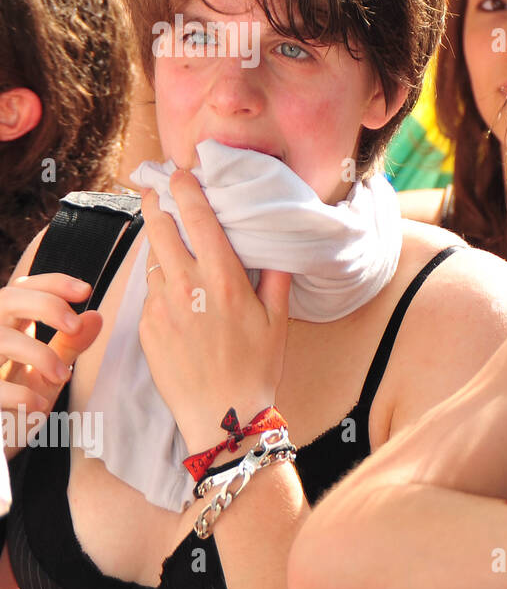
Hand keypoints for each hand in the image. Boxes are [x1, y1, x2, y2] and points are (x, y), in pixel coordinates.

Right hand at [1, 274, 101, 448]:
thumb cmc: (18, 403)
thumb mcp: (49, 374)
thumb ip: (70, 345)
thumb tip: (96, 316)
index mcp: (7, 327)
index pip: (24, 289)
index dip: (52, 283)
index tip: (86, 291)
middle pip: (7, 299)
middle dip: (45, 305)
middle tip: (74, 325)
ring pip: (1, 339)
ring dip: (39, 354)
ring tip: (63, 376)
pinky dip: (19, 395)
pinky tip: (37, 406)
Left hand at [138, 170, 290, 452]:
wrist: (223, 415)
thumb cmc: (257, 368)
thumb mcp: (278, 320)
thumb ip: (275, 277)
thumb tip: (275, 247)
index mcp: (223, 279)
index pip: (199, 220)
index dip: (187, 191)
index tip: (180, 174)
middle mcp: (188, 287)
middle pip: (162, 231)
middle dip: (157, 205)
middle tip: (156, 191)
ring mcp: (162, 308)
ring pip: (153, 261)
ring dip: (158, 245)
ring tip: (166, 238)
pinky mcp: (147, 329)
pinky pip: (150, 294)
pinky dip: (160, 284)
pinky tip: (174, 291)